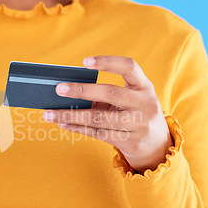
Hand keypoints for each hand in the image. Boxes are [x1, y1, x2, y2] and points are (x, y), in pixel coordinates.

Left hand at [43, 56, 172, 172]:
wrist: (157, 146)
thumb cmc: (134, 114)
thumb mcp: (130, 99)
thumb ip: (105, 93)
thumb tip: (68, 92)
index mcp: (144, 86)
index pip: (129, 67)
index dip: (108, 62)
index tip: (85, 62)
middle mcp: (144, 103)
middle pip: (110, 93)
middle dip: (82, 91)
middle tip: (59, 89)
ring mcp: (138, 124)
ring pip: (99, 118)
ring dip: (71, 115)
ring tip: (50, 113)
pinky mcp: (129, 141)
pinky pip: (97, 133)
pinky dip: (77, 128)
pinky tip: (62, 123)